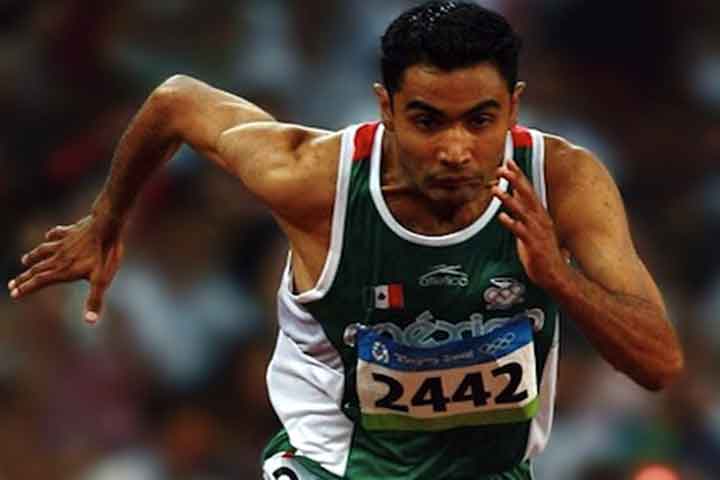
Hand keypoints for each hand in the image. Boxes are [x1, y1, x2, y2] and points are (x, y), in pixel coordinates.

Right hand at [7, 214, 125, 323]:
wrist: (108, 226)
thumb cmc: (106, 253)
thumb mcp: (102, 280)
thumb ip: (94, 300)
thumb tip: (90, 321)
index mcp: (64, 270)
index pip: (40, 282)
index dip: (26, 288)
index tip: (14, 294)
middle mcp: (59, 257)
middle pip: (38, 268)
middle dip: (24, 278)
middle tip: (11, 285)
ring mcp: (64, 242)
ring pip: (43, 251)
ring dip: (33, 256)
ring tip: (24, 260)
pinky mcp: (71, 230)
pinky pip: (56, 233)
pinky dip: (50, 236)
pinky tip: (48, 236)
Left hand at [491, 159, 568, 289]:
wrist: (556, 274)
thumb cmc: (543, 253)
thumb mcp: (532, 229)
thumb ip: (523, 215)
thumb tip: (513, 203)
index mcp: (540, 214)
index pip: (528, 190)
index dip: (518, 176)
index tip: (508, 161)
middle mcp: (540, 219)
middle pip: (527, 195)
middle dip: (515, 180)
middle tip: (501, 167)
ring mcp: (537, 231)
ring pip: (521, 210)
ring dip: (508, 198)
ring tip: (495, 189)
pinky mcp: (532, 244)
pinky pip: (520, 231)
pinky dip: (511, 223)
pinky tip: (501, 217)